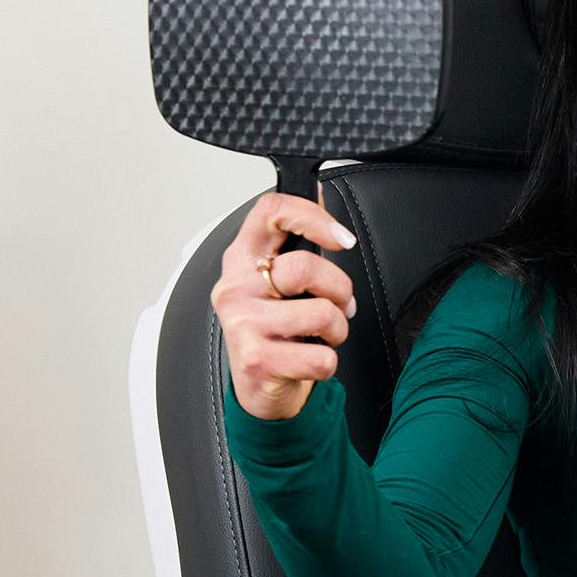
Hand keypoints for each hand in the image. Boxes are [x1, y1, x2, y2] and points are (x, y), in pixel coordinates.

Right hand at [211, 188, 359, 420]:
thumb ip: (298, 240)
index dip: (312, 215)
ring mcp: (242, 323)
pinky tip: (308, 360)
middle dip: (339, 289)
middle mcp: (235, 286)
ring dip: (337, 330)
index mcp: (244, 257)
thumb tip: (320, 190)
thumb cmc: (277, 327)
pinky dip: (328, 363)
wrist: (260, 386)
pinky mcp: (256, 360)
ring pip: (321, 314)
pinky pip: (320, 357)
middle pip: (305, 267)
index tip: (341, 238)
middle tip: (339, 305)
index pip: (270, 211)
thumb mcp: (282, 280)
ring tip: (322, 336)